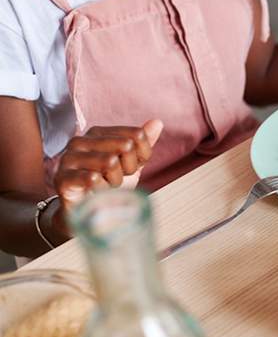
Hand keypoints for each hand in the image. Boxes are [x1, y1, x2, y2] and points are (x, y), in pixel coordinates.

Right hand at [49, 119, 162, 238]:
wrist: (89, 214)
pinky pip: (93, 178)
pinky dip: (101, 189)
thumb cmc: (109, 185)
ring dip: (115, 181)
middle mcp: (80, 141)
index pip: (137, 135)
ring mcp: (68, 159)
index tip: (131, 167)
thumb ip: (143, 142)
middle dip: (129, 168)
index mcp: (97, 133)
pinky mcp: (62, 178)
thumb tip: (157, 122)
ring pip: (111, 162)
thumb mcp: (132, 163)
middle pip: (126, 146)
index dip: (142, 156)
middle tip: (115, 178)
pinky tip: (94, 193)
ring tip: (104, 186)